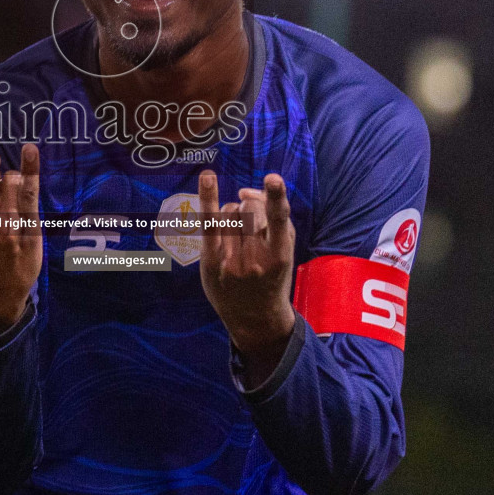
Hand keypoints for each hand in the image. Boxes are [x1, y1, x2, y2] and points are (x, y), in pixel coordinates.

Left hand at [199, 170, 297, 386]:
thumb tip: (245, 190)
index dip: (276, 197)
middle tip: (252, 227)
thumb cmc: (272, 275)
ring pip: (229, 211)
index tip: (272, 178)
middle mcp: (255, 258)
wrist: (254, 318)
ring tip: (238, 237)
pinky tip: (208, 176)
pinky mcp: (211, 260)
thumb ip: (275, 217)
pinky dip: (208, 197)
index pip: (278, 220)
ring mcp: (230, 260)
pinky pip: (208, 222)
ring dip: (233, 214)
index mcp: (280, 255)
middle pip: (249, 208)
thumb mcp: (286, 250)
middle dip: (250, 208)